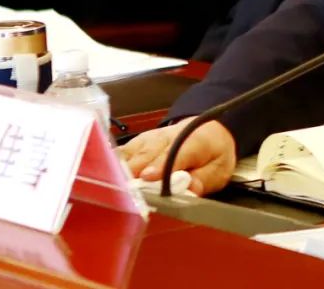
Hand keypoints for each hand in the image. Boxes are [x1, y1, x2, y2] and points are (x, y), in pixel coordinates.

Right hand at [119, 118, 236, 196]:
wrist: (206, 129)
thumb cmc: (211, 152)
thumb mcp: (220, 168)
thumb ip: (205, 179)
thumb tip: (190, 189)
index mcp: (193, 141)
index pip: (174, 153)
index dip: (160, 165)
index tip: (148, 177)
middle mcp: (167, 137)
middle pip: (147, 154)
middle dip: (136, 173)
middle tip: (126, 192)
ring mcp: (150, 138)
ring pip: (132, 152)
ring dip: (121, 170)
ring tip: (110, 187)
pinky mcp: (138, 142)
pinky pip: (122, 152)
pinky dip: (113, 164)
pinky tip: (103, 176)